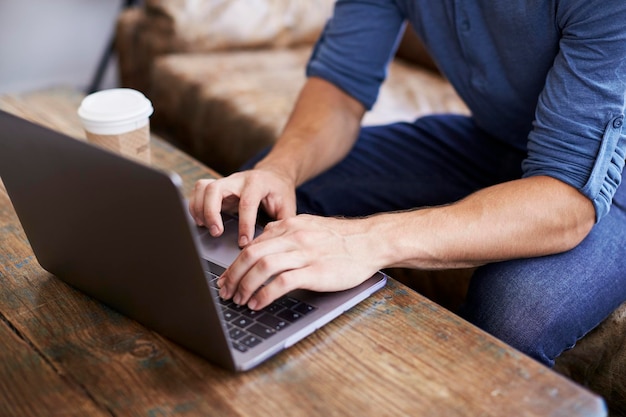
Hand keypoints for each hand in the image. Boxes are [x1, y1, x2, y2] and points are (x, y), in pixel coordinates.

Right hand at [189, 168, 296, 246]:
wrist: (274, 175)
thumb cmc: (280, 192)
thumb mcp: (288, 206)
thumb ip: (282, 223)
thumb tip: (275, 243)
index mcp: (257, 183)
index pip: (247, 202)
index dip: (244, 224)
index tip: (244, 242)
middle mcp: (238, 179)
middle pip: (216, 189)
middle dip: (212, 212)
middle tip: (216, 232)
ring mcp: (225, 182)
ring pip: (203, 187)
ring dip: (200, 209)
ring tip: (205, 227)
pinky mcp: (217, 187)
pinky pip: (199, 191)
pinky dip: (195, 206)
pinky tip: (201, 221)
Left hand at [216, 215, 380, 309]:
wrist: (372, 241)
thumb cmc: (342, 239)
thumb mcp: (310, 226)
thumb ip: (286, 231)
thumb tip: (264, 239)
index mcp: (290, 226)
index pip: (253, 244)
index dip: (234, 263)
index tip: (227, 278)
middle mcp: (294, 237)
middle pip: (251, 254)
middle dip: (233, 275)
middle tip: (225, 291)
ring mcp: (304, 253)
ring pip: (262, 266)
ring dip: (245, 285)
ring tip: (239, 300)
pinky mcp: (315, 271)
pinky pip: (282, 282)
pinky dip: (265, 294)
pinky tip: (258, 304)